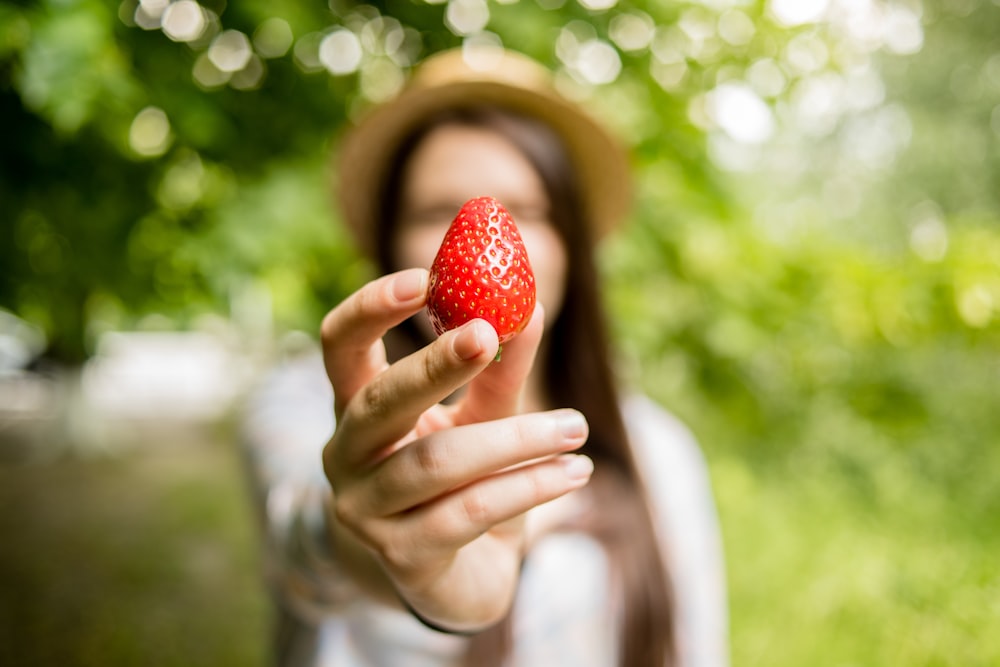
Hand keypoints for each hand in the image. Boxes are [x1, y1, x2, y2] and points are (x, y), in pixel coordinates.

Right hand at [320, 268, 592, 631]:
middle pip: (379, 401)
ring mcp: (366, 510)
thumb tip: (532, 307)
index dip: (370, 308)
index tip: (424, 277)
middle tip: (491, 332)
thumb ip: (498, 371)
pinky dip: (528, 486)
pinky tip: (574, 472)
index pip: (339, 346)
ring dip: (514, 438)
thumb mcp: (480, 419)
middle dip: (435, 364)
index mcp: (356, 407)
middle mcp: (347, 455)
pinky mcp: (402, 555)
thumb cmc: (461, 483)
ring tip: (575, 427)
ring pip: (437, 461)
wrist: (453, 578)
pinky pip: (469, 512)